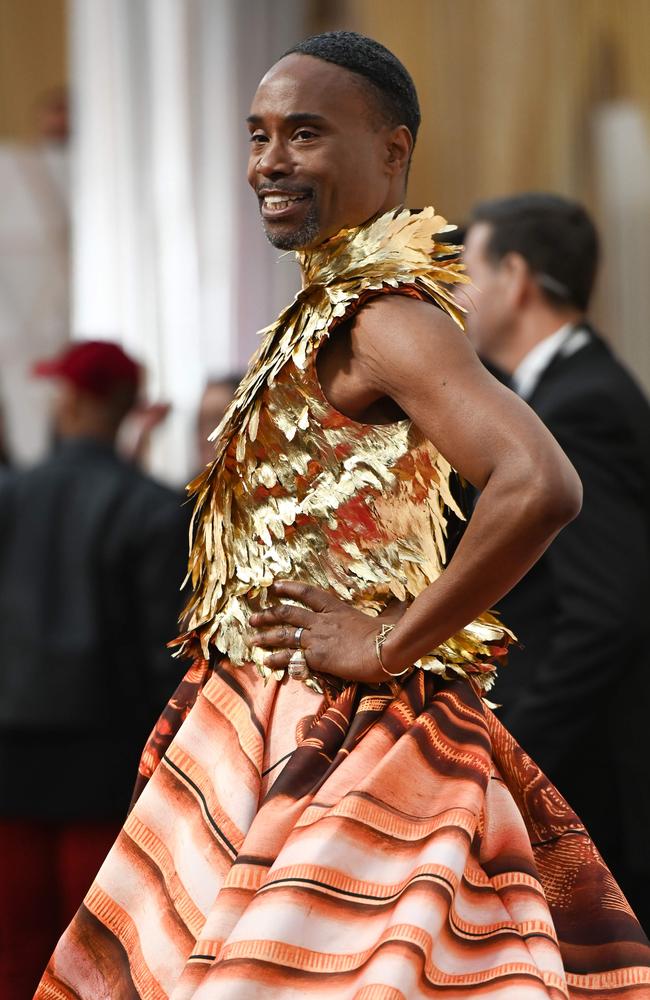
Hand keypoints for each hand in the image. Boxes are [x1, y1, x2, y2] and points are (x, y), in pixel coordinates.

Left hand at [248, 581, 407, 683]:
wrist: (385, 650)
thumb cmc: (389, 634)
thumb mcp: (386, 617)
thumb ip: (388, 611)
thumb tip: (405, 602)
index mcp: (336, 608)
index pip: (307, 593)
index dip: (289, 588)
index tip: (274, 586)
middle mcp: (322, 621)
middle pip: (287, 613)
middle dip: (267, 614)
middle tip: (252, 617)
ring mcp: (317, 638)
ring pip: (283, 634)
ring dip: (265, 636)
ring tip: (251, 640)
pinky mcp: (316, 657)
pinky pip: (290, 657)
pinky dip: (276, 659)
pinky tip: (265, 661)